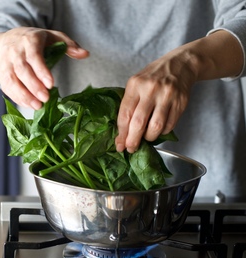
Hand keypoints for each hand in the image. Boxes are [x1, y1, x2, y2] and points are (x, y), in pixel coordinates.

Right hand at [0, 27, 88, 108]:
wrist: (9, 39)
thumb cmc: (35, 40)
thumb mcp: (52, 36)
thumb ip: (69, 45)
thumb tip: (85, 54)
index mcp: (29, 41)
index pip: (34, 57)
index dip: (41, 71)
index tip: (51, 84)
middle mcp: (15, 52)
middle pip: (22, 70)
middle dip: (33, 86)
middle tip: (45, 99)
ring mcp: (6, 63)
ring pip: (11, 80)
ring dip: (23, 95)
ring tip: (37, 106)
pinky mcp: (2, 74)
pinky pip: (7, 87)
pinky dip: (17, 98)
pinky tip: (29, 105)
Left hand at [115, 30, 242, 152]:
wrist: (180, 64)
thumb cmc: (153, 77)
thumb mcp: (136, 83)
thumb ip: (129, 104)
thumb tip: (122, 132)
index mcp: (135, 85)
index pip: (125, 114)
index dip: (121, 133)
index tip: (119, 145)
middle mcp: (151, 90)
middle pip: (139, 123)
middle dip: (133, 140)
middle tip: (130, 148)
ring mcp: (167, 96)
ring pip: (156, 127)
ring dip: (149, 138)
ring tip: (145, 139)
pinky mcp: (181, 103)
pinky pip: (169, 125)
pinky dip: (162, 132)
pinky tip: (158, 130)